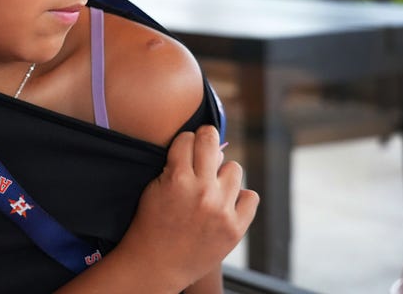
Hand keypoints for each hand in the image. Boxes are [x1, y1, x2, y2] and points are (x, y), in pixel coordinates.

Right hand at [116, 125, 258, 288]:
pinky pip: (250, 196)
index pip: (188, 137)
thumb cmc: (152, 223)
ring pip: (234, 168)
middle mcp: (202, 191)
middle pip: (211, 141)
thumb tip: (212, 148)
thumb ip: (178, 165)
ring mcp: (221, 210)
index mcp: (177, 178)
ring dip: (222, 174)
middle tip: (203, 150)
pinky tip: (225, 203)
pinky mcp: (235, 228)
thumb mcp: (155, 188)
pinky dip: (240, 198)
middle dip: (206, 140)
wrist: (158, 264)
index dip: (185, 142)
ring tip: (211, 187)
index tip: (184, 151)